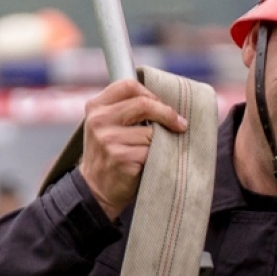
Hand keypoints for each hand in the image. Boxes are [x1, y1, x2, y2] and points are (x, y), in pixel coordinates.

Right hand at [77, 79, 188, 220]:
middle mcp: (99, 120)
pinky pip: (151, 151)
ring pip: (151, 131)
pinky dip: (156, 158)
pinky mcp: (121, 158)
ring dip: (160, 142)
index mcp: (96, 107)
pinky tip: (147, 164)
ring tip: (151, 152)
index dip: (151, 94)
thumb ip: (126, 110)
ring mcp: (108, 140)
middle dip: (167, 114)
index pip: (128, 85)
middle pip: (144, 104)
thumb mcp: (107, 126)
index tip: (163, 105)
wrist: (95, 190)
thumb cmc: (110, 155)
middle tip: (180, 124)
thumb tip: (164, 100)